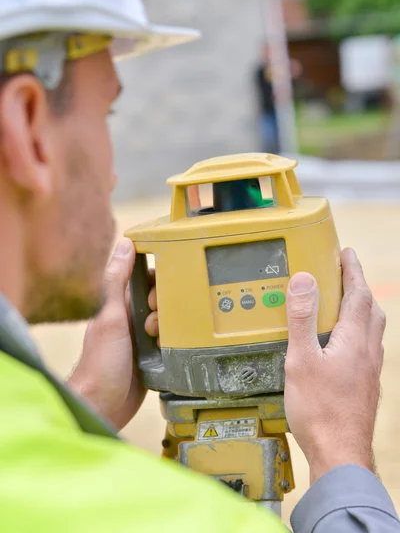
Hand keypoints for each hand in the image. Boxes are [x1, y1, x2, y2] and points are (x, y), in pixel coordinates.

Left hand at [68, 238, 157, 430]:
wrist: (103, 406)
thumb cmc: (100, 363)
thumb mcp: (110, 317)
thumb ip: (116, 280)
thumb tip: (125, 243)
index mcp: (121, 305)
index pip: (147, 279)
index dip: (159, 280)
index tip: (163, 289)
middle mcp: (133, 320)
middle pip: (163, 300)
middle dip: (168, 307)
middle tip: (156, 323)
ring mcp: (143, 340)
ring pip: (170, 321)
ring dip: (172, 328)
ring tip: (159, 340)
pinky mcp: (153, 358)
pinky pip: (172, 342)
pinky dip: (176, 343)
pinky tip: (176, 349)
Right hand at [284, 248, 385, 483]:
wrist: (340, 454)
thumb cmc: (320, 411)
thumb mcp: (301, 360)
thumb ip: (302, 318)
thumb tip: (305, 280)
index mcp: (353, 340)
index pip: (358, 294)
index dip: (352, 271)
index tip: (346, 253)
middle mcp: (367, 352)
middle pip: (371, 309)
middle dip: (360, 286)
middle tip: (346, 273)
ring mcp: (369, 370)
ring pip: (372, 329)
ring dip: (362, 308)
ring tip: (345, 302)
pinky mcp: (365, 385)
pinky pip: (367, 346)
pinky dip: (358, 331)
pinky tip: (343, 343)